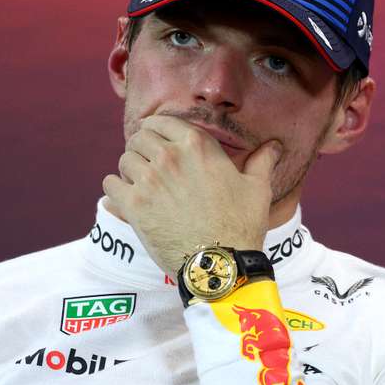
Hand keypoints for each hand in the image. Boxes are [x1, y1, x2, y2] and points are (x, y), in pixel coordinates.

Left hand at [102, 115, 281, 275]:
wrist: (220, 263)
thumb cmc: (241, 225)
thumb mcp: (257, 189)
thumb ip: (261, 162)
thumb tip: (273, 146)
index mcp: (197, 145)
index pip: (161, 121)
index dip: (156, 130)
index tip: (155, 140)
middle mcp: (170, 156)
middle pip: (139, 138)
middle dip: (141, 148)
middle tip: (146, 163)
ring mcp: (150, 179)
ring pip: (124, 159)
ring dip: (129, 170)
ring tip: (138, 183)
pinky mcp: (134, 205)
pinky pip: (111, 184)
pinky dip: (116, 190)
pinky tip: (126, 198)